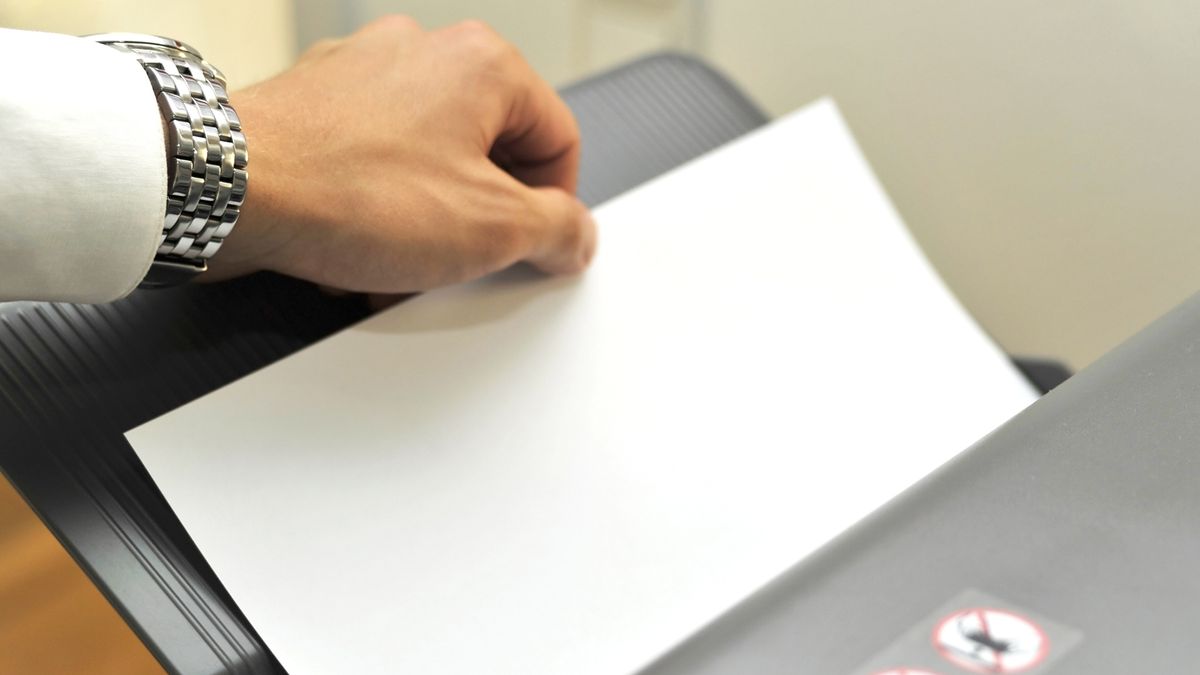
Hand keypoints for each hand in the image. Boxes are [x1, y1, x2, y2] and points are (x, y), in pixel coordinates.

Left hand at [208, 16, 596, 292]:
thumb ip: (556, 230)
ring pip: (431, 163)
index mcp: (483, 64)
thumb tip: (574, 236)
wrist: (225, 189)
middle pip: (491, 152)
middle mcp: (424, 52)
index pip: (558, 141)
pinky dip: (378, 209)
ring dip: (428, 222)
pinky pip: (375, 165)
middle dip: (480, 219)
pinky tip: (357, 249)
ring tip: (400, 262)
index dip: (555, 207)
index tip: (536, 248)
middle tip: (464, 261)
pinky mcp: (317, 104)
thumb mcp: (490, 229)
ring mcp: (364, 73)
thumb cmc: (350, 192)